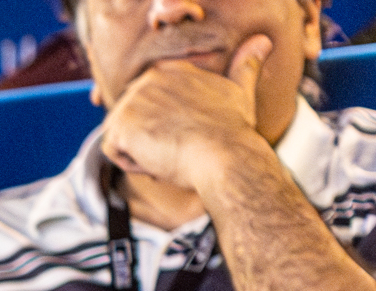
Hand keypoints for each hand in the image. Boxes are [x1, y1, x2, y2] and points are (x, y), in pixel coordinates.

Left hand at [101, 33, 273, 192]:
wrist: (223, 155)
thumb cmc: (233, 130)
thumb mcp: (239, 92)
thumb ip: (244, 67)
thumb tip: (262, 41)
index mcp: (168, 70)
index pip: (150, 108)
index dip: (167, 128)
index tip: (189, 135)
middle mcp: (145, 79)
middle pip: (135, 123)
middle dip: (152, 141)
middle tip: (181, 147)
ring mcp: (129, 101)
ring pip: (123, 137)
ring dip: (143, 153)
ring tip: (171, 153)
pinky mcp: (119, 125)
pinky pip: (113, 152)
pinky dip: (132, 163)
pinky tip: (157, 160)